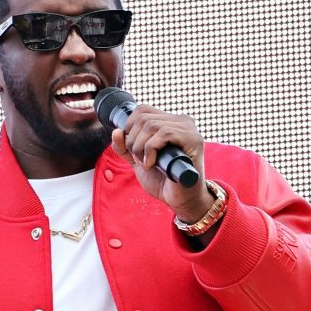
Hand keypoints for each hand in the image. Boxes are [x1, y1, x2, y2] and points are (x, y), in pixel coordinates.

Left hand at [110, 103, 214, 223]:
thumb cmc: (163, 180)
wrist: (180, 200)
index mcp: (169, 122)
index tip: (132, 149)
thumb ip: (125, 148)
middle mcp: (181, 121)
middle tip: (139, 160)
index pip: (142, 110)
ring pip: (151, 125)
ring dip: (140, 148)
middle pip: (143, 117)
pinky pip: (164, 133)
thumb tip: (116, 132)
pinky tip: (152, 163)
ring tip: (146, 164)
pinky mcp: (193, 139)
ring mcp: (189, 129)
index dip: (129, 127)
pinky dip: (151, 149)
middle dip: (133, 142)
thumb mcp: (138, 161)